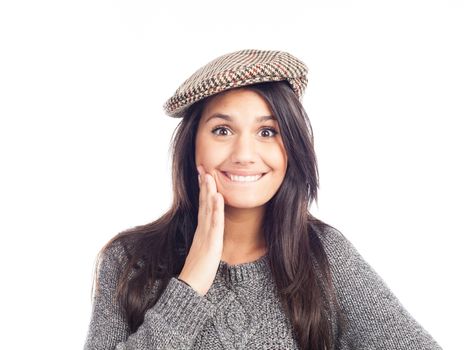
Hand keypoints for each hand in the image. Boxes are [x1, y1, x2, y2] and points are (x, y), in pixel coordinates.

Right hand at [177, 165, 224, 295]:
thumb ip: (204, 242)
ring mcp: (206, 236)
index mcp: (201, 231)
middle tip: (203, 167)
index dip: (203, 191)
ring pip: (208, 209)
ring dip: (208, 191)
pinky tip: (217, 197)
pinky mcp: (211, 243)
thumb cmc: (197, 273)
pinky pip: (214, 223)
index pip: (202, 206)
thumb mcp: (202, 253)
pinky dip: (216, 209)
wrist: (190, 288)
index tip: (203, 175)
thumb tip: (207, 235)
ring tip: (209, 175)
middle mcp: (202, 230)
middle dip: (204, 185)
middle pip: (203, 203)